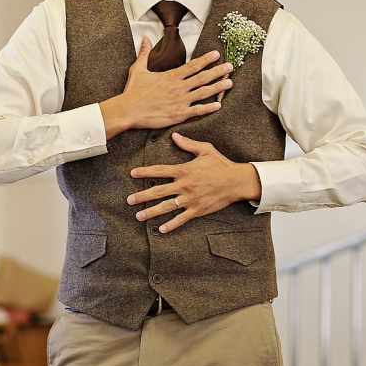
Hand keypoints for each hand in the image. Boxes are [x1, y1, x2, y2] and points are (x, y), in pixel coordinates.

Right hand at [100, 38, 233, 137]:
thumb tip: (145, 38)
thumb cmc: (133, 92)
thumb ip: (144, 53)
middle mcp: (178, 87)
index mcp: (170, 76)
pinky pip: (196, 111)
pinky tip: (218, 105)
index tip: (216, 54)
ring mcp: (179, 101)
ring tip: (229, 83)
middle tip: (230, 67)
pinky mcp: (178, 115)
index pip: (192, 66)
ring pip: (203, 93)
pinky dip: (208, 108)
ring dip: (217, 87)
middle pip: (202, 77)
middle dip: (217, 71)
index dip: (206, 59)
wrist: (128, 110)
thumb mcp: (138, 69)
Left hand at [127, 134, 261, 232]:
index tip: (132, 174)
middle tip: (129, 200)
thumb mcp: (206, 150)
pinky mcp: (197, 210)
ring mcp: (190, 199)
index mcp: (184, 170)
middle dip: (142, 196)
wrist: (236, 182)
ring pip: (166, 207)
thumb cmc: (221, 165)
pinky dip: (171, 225)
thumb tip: (175, 136)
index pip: (160, 171)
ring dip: (151, 212)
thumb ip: (188, 144)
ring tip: (138, 216)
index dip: (144, 172)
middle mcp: (184, 186)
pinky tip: (161, 229)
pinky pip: (181, 219)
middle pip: (158, 191)